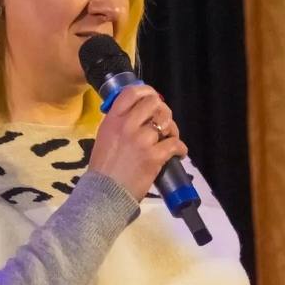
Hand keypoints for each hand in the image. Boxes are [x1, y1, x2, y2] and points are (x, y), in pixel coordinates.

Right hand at [87, 84, 187, 200]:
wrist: (104, 193)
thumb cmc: (103, 167)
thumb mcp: (105, 137)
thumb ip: (119, 122)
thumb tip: (138, 114)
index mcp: (113, 119)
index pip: (132, 92)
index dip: (147, 91)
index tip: (153, 98)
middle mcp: (127, 125)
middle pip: (154, 103)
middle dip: (163, 111)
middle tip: (163, 123)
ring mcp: (141, 140)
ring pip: (167, 123)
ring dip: (173, 130)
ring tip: (170, 139)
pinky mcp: (154, 156)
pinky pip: (175, 143)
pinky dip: (180, 148)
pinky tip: (178, 153)